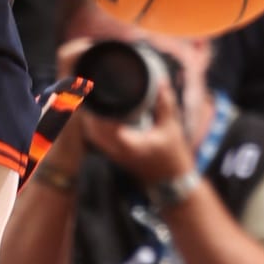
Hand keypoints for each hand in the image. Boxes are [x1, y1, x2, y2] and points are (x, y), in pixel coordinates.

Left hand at [81, 62, 194, 189]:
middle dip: (90, 107)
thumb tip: (161, 81)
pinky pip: (97, 136)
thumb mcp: (172, 127)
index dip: (97, 105)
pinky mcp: (113, 153)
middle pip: (92, 126)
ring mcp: (113, 153)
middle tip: (92, 86)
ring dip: (91, 114)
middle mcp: (116, 149)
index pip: (102, 122)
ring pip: (92, 132)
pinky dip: (95, 123)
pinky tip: (98, 110)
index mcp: (127, 143)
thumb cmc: (172, 156)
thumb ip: (165, 104)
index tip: (97, 88)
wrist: (170, 182)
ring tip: (94, 95)